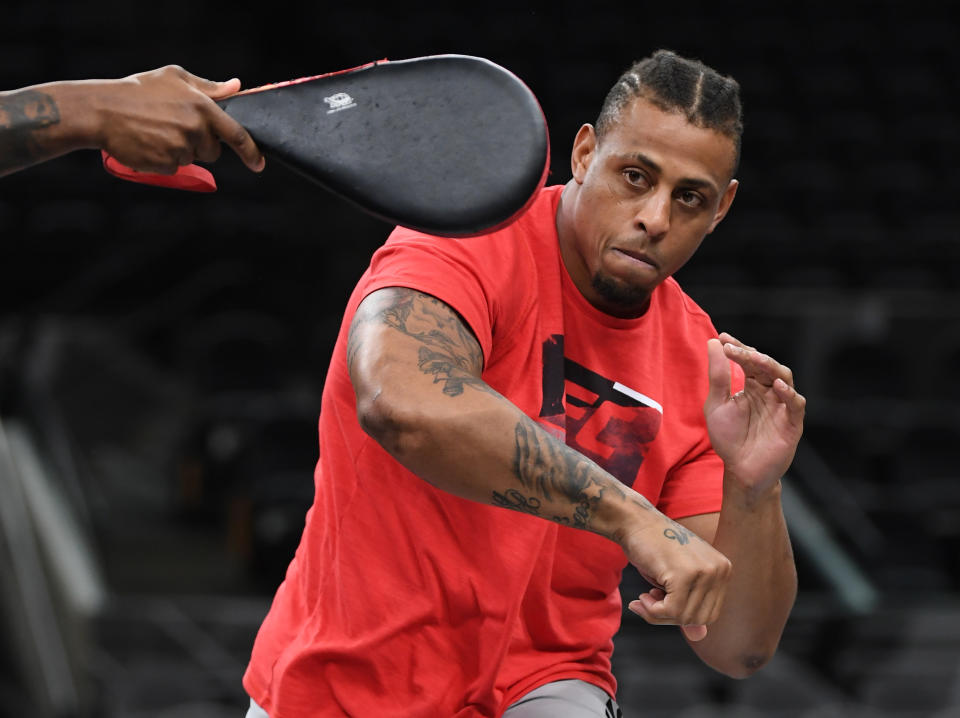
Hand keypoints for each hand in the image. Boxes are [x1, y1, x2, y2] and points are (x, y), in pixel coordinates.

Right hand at [95, 65, 264, 173]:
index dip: (251, 151)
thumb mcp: (174, 78)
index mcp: (202, 107)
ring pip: (192, 159)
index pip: (237, 134)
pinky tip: (149, 143)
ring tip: (157, 131)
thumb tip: (236, 86)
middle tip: (174, 127)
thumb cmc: (138, 90)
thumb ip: (208, 87)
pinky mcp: (166, 165)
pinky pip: (174, 168)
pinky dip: (164, 160)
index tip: (258, 163)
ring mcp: (180, 148)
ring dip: (180, 150)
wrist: (102, 110)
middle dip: (200, 144)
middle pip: (213, 151)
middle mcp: (195, 129)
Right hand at [621, 515, 731, 640]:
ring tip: (643, 598)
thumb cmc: (653, 548)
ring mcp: (704, 571)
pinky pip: (671, 610)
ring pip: (685, 617)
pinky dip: (652, 611)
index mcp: (723, 569)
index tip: (659, 603)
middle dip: (671, 618)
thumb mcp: (676, 580)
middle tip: (648, 603)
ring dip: (658, 614)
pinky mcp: (685, 574)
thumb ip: (689, 606)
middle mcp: (720, 569)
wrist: (635, 521)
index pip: (710, 613)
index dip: (682, 616)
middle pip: (702, 619)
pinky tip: (641, 596)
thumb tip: (700, 637)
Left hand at [704, 333, 804, 493]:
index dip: (738, 348)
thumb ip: (718, 376)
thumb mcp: (717, 405)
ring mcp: (782, 406)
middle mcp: (769, 392)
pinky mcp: (792, 423)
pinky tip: (776, 385)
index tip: (723, 338)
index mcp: (752, 386)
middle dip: (751, 355)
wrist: (740, 471)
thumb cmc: (729, 438)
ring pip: (784, 378)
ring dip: (769, 367)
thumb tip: (713, 342)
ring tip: (754, 358)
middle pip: (766, 366)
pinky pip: (795, 404)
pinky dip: (788, 393)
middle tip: (734, 348)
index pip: (748, 361)